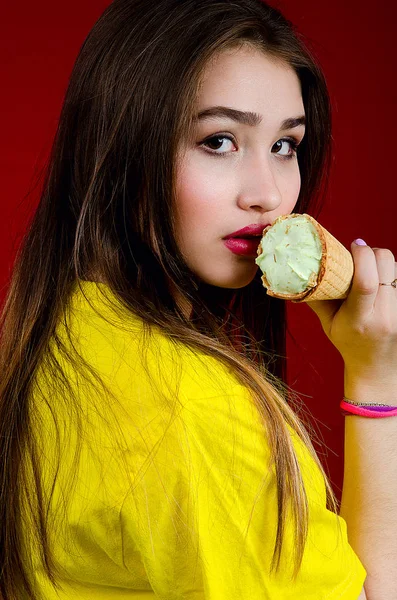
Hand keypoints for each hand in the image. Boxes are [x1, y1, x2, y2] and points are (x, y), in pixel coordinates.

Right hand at [306, 241, 396, 384]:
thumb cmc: (348, 343)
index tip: (354, 246)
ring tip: (371, 270)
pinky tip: (383, 280)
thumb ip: (317, 299)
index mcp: (359, 320)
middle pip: (387, 266)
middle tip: (361, 255)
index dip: (362, 256)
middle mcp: (385, 316)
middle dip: (374, 253)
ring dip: (384, 262)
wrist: (376, 367)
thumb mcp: (328, 324)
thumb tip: (298, 273)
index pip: (366, 282)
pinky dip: (392, 272)